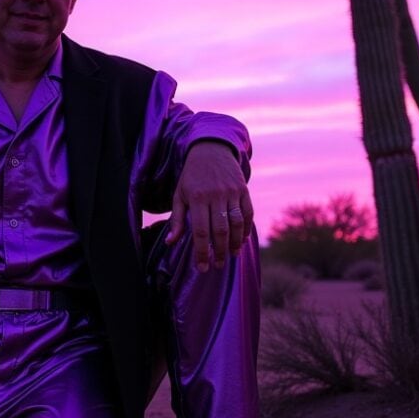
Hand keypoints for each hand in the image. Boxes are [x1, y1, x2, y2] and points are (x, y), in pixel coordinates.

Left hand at [166, 141, 253, 271]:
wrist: (211, 150)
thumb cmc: (191, 176)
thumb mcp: (179, 195)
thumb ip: (177, 220)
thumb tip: (171, 243)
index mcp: (197, 198)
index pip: (201, 231)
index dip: (202, 252)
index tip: (202, 267)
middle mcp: (216, 195)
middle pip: (220, 230)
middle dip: (220, 251)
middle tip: (218, 265)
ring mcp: (231, 192)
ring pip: (236, 223)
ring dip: (235, 243)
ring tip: (232, 255)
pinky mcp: (243, 189)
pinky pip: (247, 213)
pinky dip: (246, 228)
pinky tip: (242, 240)